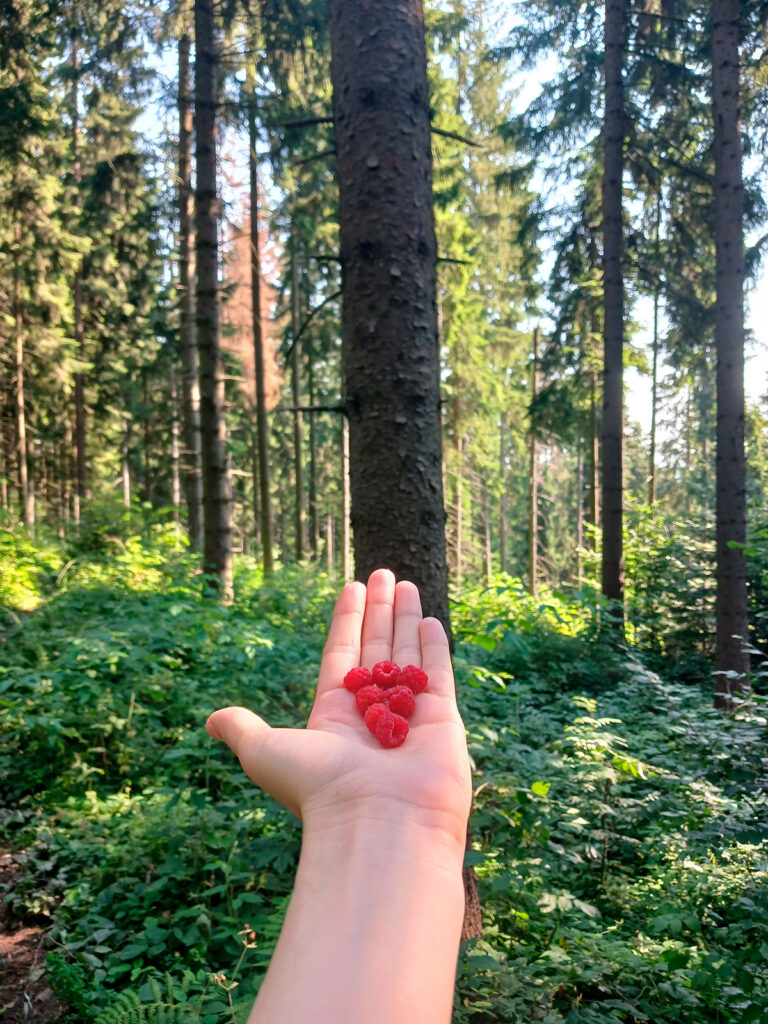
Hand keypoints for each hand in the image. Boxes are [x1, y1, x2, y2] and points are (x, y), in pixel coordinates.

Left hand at [206, 569, 470, 847]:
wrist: (375, 823)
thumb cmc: (318, 787)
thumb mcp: (265, 752)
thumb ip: (243, 729)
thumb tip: (212, 721)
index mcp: (334, 715)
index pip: (341, 654)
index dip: (346, 620)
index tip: (353, 587)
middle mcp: (372, 713)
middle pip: (376, 648)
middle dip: (380, 611)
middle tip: (385, 573)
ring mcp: (408, 716)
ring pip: (406, 655)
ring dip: (405, 618)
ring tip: (406, 583)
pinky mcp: (442, 723)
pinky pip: (436, 675)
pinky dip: (433, 647)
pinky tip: (430, 619)